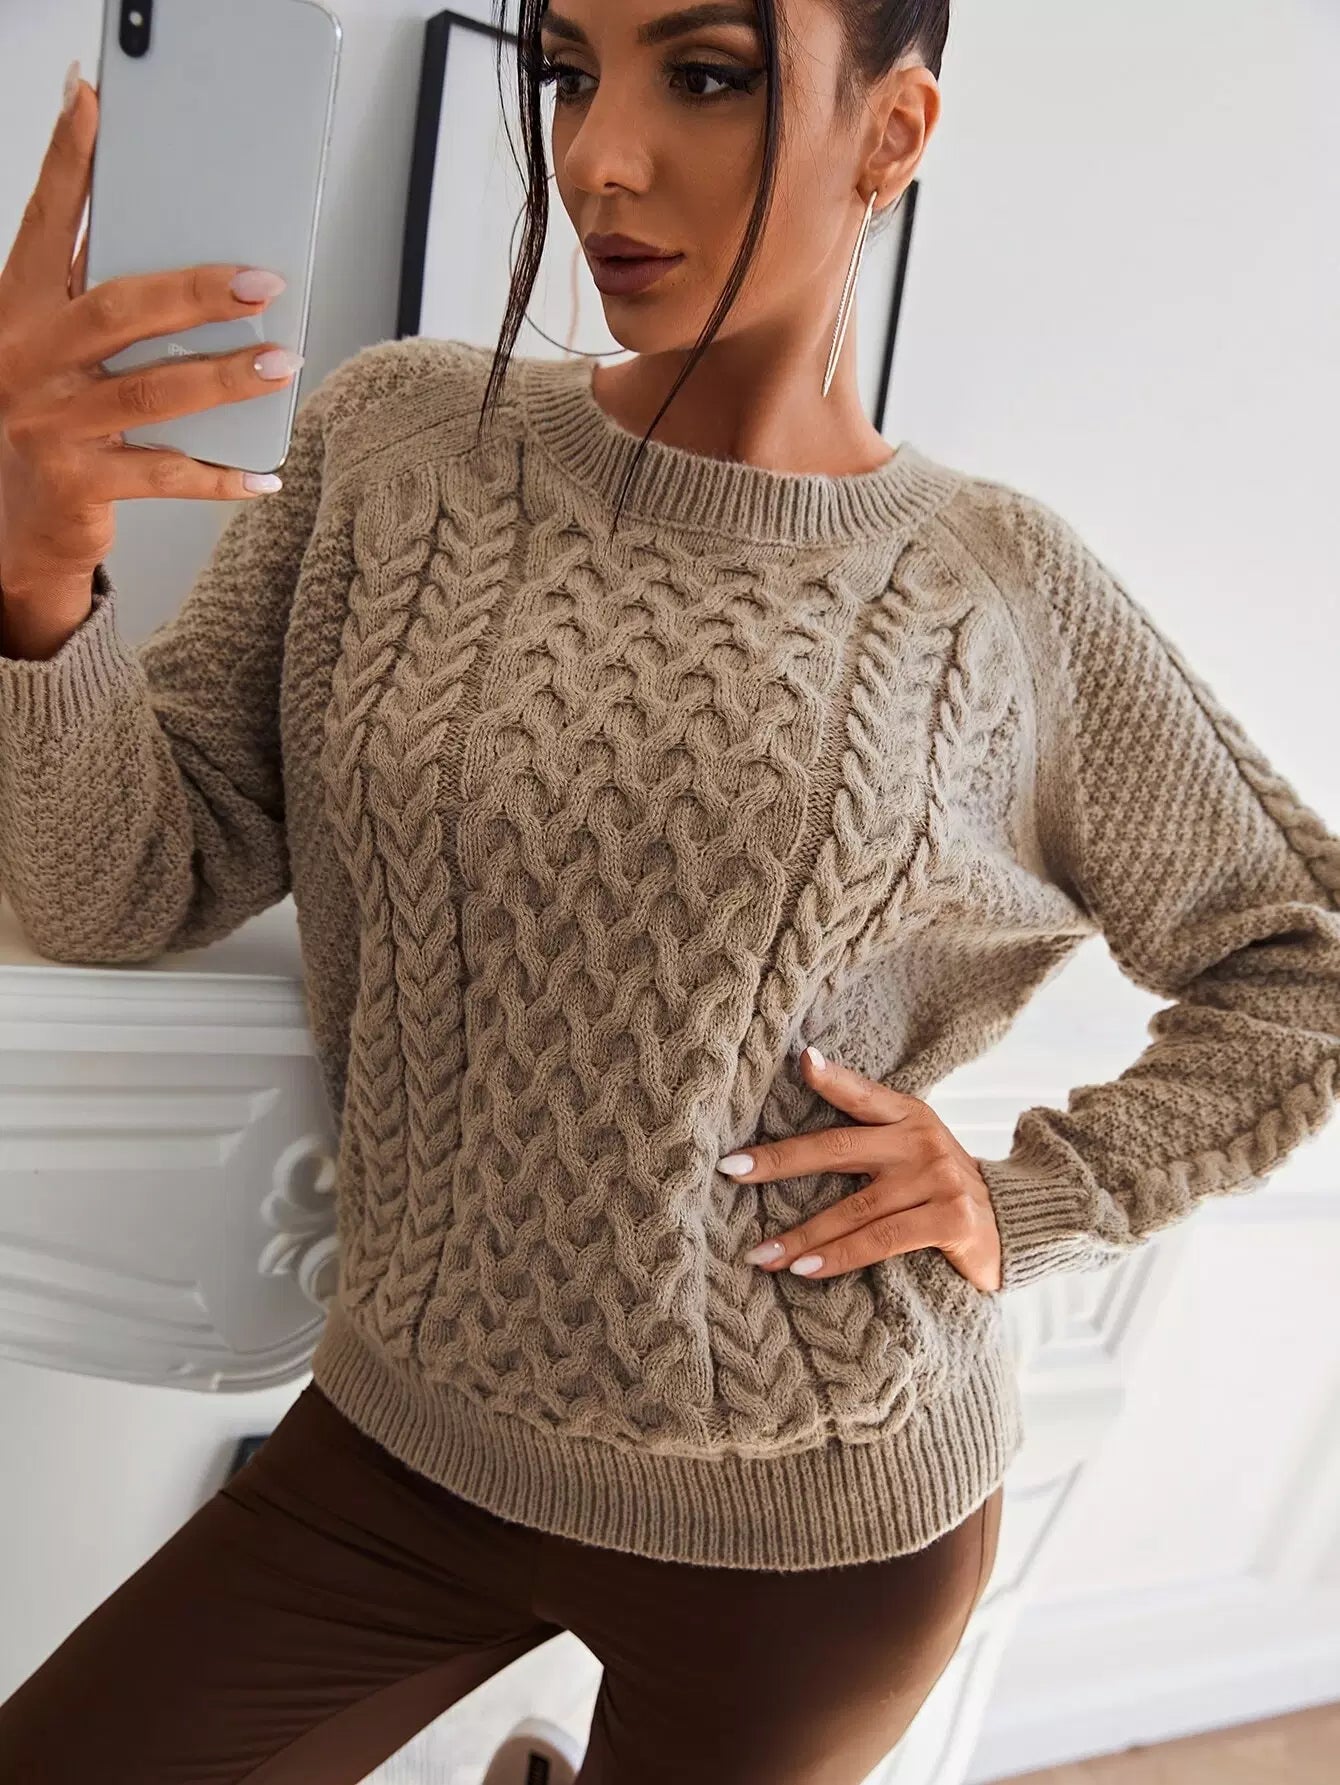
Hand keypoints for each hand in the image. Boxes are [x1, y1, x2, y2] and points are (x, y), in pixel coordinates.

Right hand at [0, 69, 298, 624]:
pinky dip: (220, 476)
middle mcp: (28, 360)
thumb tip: (170, 240)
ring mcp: (51, 425)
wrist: (15, 522)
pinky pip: (164, 475)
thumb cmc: (50, 416)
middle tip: (263, 281)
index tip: (94, 103)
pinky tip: (266, 474)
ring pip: (150, 393)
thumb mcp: (54, 345)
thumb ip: (96, 291)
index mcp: (20, 310)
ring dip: (224, 378)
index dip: (68, 163)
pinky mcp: (79, 485)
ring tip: (282, 361)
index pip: (46, 223)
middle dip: (196, 292)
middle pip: (119, 312)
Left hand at [718, 1045, 1003, 1293]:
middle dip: (780, 1161)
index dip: (833, 1077)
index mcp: (909, 1116)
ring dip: (801, 1235)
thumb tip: (802, 1114)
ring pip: (853, 1208)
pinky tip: (806, 1270)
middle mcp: (923, 1141)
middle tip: (732, 1170)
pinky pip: (880, 1240)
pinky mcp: (951, 1221)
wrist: (1017, 1227)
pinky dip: (838, 1257)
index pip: (862, 1095)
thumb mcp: (913, 1151)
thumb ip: (870, 1135)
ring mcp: (938, 1180)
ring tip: (760, 1255)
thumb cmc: (943, 1190)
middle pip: (838, 1149)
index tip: (801, 1061)